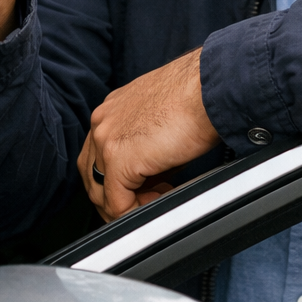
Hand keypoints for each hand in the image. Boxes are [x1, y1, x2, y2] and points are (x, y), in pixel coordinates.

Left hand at [78, 49, 219, 220]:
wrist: (210, 88)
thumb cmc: (198, 97)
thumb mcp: (161, 122)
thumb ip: (146, 148)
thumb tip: (152, 179)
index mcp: (111, 111)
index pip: (98, 156)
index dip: (119, 179)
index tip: (146, 187)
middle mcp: (102, 122)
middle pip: (92, 175)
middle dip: (116, 197)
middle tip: (146, 202)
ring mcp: (106, 140)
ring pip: (99, 192)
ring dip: (124, 207)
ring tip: (154, 203)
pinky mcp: (119, 159)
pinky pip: (116, 202)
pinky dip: (132, 213)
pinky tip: (154, 205)